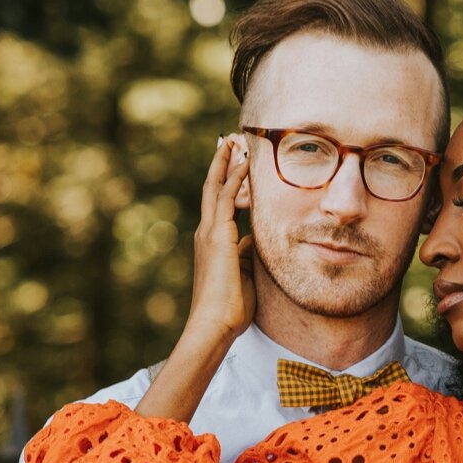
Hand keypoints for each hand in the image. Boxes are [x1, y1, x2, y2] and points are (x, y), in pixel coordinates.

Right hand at [188, 133, 255, 351]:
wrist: (215, 324)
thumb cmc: (231, 307)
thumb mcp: (244, 273)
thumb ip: (248, 253)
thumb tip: (255, 239)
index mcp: (214, 241)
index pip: (221, 202)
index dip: (229, 180)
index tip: (237, 161)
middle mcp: (207, 232)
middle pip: (214, 187)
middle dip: (222, 162)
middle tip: (230, 139)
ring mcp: (210, 232)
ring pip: (217, 186)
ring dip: (227, 162)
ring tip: (235, 139)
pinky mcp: (217, 235)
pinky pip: (226, 197)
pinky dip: (235, 176)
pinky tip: (245, 160)